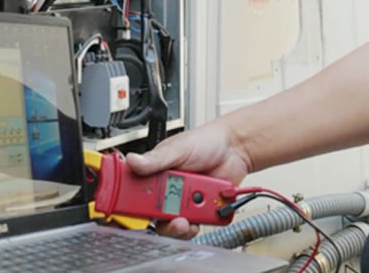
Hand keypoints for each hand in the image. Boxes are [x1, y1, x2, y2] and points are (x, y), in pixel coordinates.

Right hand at [126, 122, 250, 238]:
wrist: (235, 149)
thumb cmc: (206, 142)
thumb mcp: (178, 148)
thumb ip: (155, 159)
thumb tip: (132, 160)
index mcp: (156, 173)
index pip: (136, 192)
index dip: (133, 205)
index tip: (137, 211)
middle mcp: (167, 189)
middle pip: (154, 214)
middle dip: (162, 219)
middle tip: (172, 216)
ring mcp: (183, 202)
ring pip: (173, 224)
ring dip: (181, 224)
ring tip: (194, 212)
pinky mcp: (199, 211)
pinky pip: (193, 226)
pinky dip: (198, 224)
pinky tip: (205, 213)